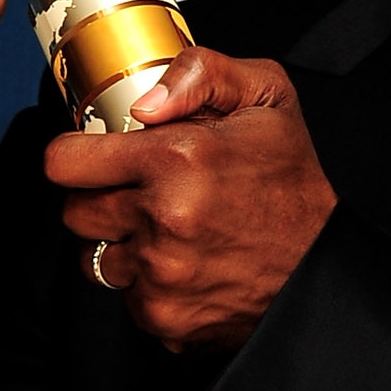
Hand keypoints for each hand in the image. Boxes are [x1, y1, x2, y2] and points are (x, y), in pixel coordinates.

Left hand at [44, 48, 336, 351]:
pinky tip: (184, 266)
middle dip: (100, 199)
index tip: (92, 159)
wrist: (324, 270)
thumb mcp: (267, 97)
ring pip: (95, 258)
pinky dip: (146, 284)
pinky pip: (125, 296)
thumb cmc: (294, 186)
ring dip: (121, 245)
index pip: (65, 162)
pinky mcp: (164, 317)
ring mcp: (160, 274)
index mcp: (177, 160)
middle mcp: (162, 220)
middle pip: (75, 212)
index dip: (76, 156)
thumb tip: (144, 102)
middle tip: (141, 194)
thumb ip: (201, 72)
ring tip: (166, 233)